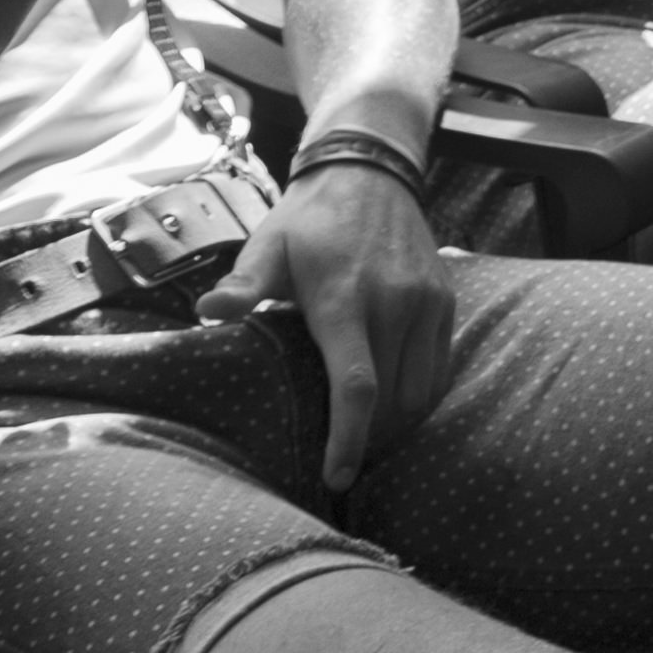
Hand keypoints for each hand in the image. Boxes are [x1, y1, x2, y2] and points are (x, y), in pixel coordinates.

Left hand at [205, 158, 453, 492]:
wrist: (370, 174)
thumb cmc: (307, 221)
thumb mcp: (267, 246)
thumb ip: (242, 285)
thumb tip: (207, 312)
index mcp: (344, 298)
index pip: (356, 386)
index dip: (349, 439)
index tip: (336, 478)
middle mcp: (395, 303)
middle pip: (392, 401)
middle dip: (370, 442)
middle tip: (341, 464)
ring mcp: (427, 303)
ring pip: (421, 392)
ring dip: (397, 426)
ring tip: (367, 441)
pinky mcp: (445, 302)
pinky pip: (439, 369)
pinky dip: (419, 398)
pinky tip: (394, 407)